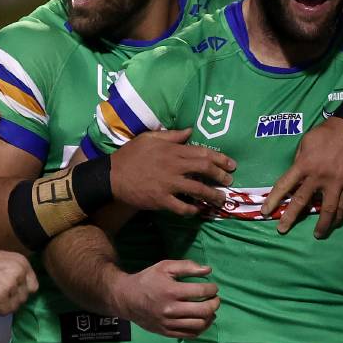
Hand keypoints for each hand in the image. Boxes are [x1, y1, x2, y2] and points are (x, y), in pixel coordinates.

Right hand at [110, 260, 218, 337]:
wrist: (126, 299)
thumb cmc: (147, 280)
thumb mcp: (164, 267)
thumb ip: (186, 267)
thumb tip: (208, 271)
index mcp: (171, 291)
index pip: (201, 291)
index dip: (212, 289)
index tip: (213, 287)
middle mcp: (171, 309)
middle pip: (204, 310)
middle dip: (215, 303)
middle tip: (215, 298)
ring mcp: (169, 323)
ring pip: (199, 324)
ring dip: (210, 316)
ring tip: (210, 310)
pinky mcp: (167, 332)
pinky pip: (190, 334)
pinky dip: (201, 328)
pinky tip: (202, 320)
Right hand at [111, 129, 235, 215]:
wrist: (111, 176)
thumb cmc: (130, 155)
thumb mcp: (149, 138)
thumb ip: (171, 135)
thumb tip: (190, 131)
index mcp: (172, 150)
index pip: (202, 153)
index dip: (220, 159)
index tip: (231, 165)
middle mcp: (173, 167)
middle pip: (204, 170)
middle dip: (220, 176)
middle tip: (229, 182)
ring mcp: (167, 185)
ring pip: (197, 190)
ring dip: (212, 195)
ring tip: (221, 200)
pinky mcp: (160, 200)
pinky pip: (182, 207)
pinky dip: (192, 210)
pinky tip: (197, 211)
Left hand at [262, 116, 342, 237]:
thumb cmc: (328, 131)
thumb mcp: (306, 141)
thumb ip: (299, 159)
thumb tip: (296, 174)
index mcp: (303, 164)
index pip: (284, 185)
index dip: (273, 200)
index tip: (265, 212)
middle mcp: (318, 176)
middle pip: (301, 202)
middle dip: (290, 218)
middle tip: (281, 230)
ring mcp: (336, 182)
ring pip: (327, 209)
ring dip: (322, 224)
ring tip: (317, 234)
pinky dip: (339, 215)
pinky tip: (335, 222)